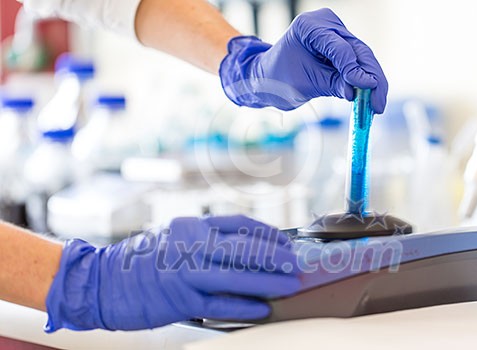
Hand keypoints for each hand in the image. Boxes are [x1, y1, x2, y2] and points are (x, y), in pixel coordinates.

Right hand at [45, 215, 299, 331]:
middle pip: (244, 248)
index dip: (268, 234)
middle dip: (275, 257)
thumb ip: (207, 240)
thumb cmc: (142, 259)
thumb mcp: (175, 237)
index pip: (240, 224)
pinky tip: (262, 308)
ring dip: (268, 282)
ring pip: (236, 276)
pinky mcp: (179, 300)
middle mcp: (191, 244)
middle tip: (296, 265)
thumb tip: (248, 249)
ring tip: (290, 286)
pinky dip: (243, 306)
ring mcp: (185, 272)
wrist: (101, 281)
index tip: (286, 243)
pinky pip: (219, 304)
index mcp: (192, 225)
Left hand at [219, 8, 387, 112]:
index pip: (340, 47)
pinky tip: (373, 100)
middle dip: (372, 79)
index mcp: (311, 26)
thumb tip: (360, 89)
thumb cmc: (280, 78)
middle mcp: (327, 24)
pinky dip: (366, 82)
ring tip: (378, 106)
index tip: (366, 88)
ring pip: (364, 58)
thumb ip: (334, 84)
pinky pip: (359, 64)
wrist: (269, 78)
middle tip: (378, 104)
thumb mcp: (305, 83)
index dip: (354, 69)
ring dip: (374, 83)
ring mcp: (337, 33)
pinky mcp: (343, 46)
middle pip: (359, 51)